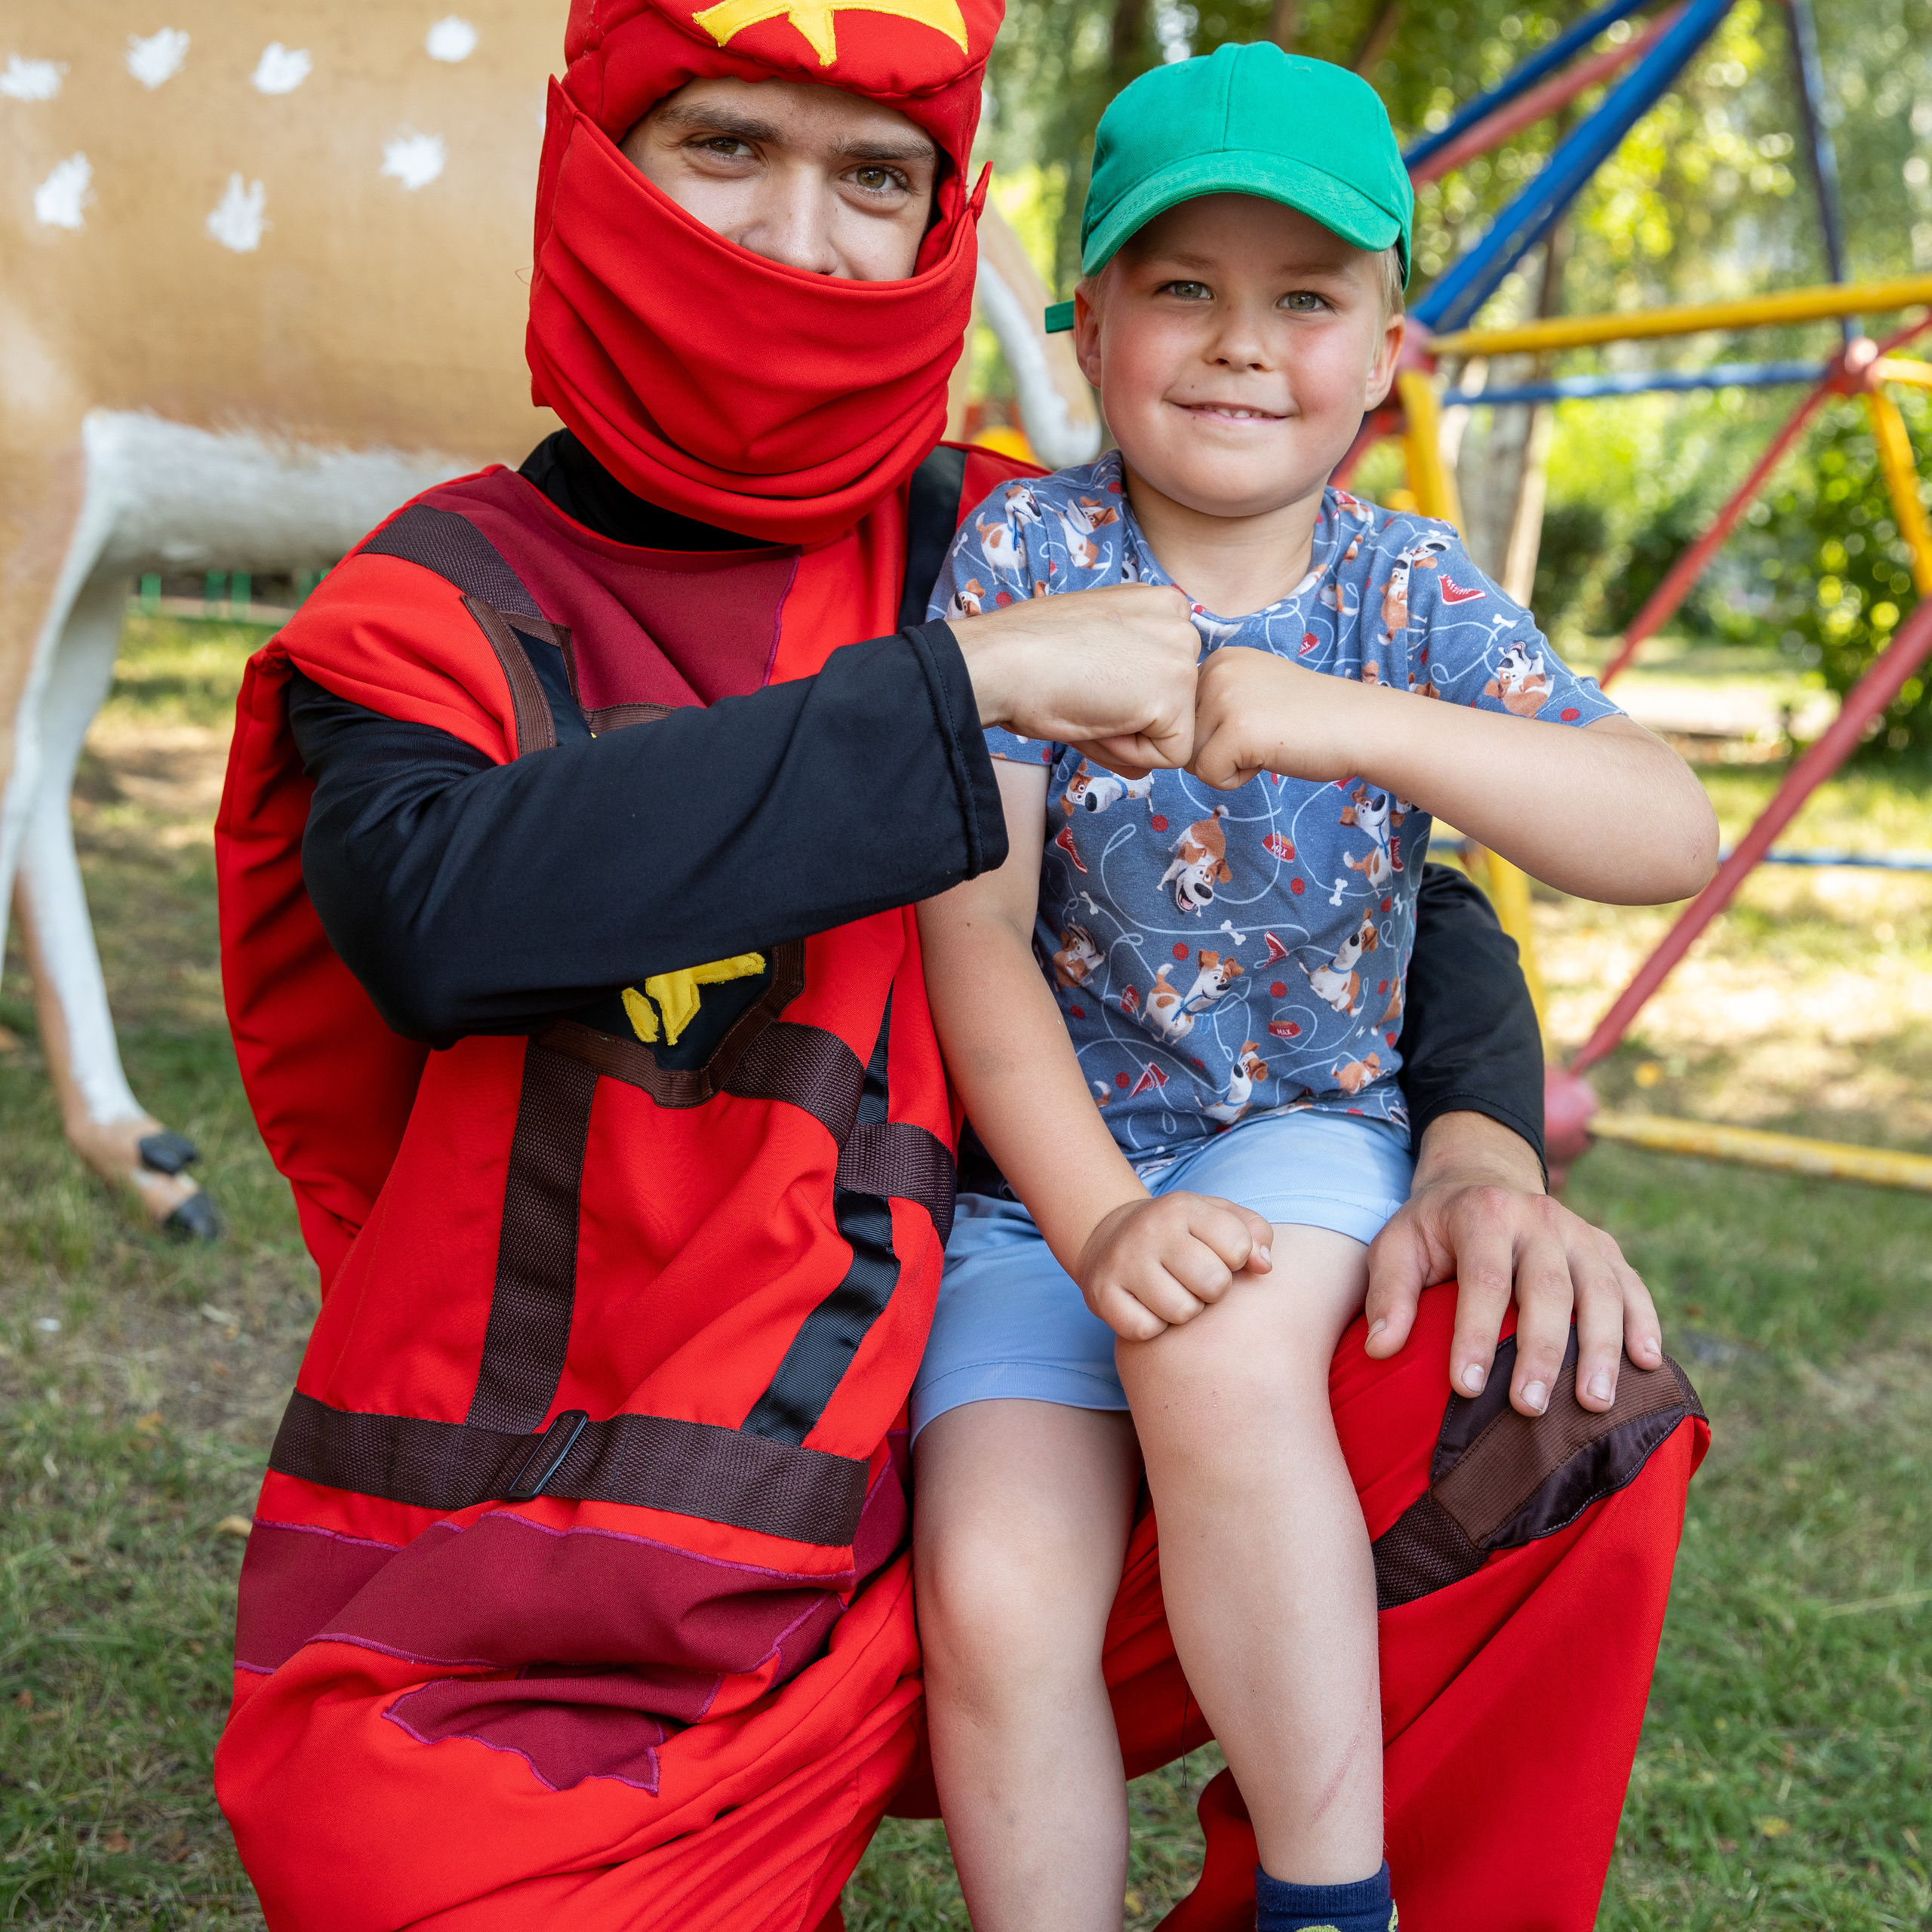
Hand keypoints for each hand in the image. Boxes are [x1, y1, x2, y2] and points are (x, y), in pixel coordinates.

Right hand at [952, 584, 1201, 772]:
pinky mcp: (1177, 690)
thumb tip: (1142, 760)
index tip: (1083, 680)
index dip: (1120, 697)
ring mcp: (1181, 653)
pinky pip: (1170, 755)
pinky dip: (1128, 754)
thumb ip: (1129, 688)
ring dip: (1125, 736)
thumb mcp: (1092, 656)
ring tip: (1088, 704)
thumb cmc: (1027, 654)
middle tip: (1081, 695)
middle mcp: (1180, 620)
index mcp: (1159, 604)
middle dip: (1128, 719)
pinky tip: (1098, 718)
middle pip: (1171, 704)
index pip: (1160, 677)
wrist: (1003, 659)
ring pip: (1170, 730)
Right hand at [1072, 1192, 1273, 1341]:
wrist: (1107, 1237)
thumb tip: (1264, 1266)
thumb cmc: (1179, 1234)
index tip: (1221, 1257)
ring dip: (1184, 1312)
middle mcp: (1150, 1230)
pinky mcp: (1102, 1294)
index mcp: (1183, 1207)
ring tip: (1173, 1293)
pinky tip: (1148, 1307)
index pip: (1239, 1247)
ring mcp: (1123, 1262)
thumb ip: (1254, 1232)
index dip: (1238, 1260)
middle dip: (1213, 1290)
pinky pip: (1145, 1330)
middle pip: (1213, 1283)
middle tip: (1196, 1281)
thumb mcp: (1215, 1217)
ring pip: (1181, 1311)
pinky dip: (1153, 1327)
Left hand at [1188, 647, 1382, 791]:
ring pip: (1191, 759)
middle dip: (1219, 752)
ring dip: (1228, 765)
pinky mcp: (1236, 730)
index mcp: (1218, 659)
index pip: (1183, 719)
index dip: (1216, 736)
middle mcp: (1215, 670)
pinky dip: (1238, 779)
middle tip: (1266, 735)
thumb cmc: (1308, 719)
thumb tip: (1165, 739)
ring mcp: (1225, 697)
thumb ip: (1211, 706)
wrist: (1359, 725)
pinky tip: (1270, 755)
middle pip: (1182, 740)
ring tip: (1268, 743)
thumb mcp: (1251, 694)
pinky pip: (1209, 776)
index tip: (1258, 723)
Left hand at [1361, 1111, 1662, 1416]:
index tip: (1465, 1388)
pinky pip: (1632, 1287)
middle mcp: (1538, 1217)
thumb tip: (1380, 1350)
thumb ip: (1388, 1293)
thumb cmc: (1433, 1228)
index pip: (1484, 1279)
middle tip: (1528, 1407)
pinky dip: (1644, 1325)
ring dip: (1601, 1349)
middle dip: (1540, 1352)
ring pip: (1600, 1291)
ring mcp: (1579, 1232)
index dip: (1475, 1334)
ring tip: (1593, 1404)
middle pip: (1548, 1289)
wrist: (1481, 1178)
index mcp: (1484, 1213)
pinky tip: (1646, 1365)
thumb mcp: (1396, 1244)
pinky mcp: (1606, 1248)